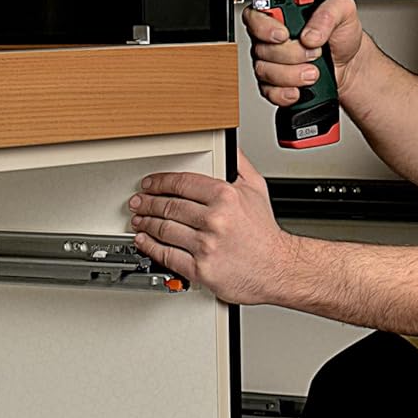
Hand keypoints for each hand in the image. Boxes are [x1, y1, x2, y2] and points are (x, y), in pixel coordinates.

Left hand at [129, 150, 299, 303]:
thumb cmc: (265, 233)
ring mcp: (206, 245)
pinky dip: (151, 247)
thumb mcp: (257, 189)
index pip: (182, 183)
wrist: (277, 268)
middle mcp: (215, 219)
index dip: (160, 182)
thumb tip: (228, 148)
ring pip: (164, 229)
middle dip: (148, 202)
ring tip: (140, 220)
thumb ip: (240, 165)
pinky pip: (167, 255)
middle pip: (169, 206)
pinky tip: (145, 241)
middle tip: (139, 201)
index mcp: (226, 196)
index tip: (150, 184)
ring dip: (146, 223)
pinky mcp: (201, 268)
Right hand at [243, 0, 363, 107]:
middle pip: (262, 48)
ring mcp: (271, 61)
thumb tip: (310, 34)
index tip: (284, 35)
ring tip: (313, 72)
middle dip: (291, 54)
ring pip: (264, 71)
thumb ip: (328, 13)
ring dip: (291, 75)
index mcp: (281, 14)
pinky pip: (269, 91)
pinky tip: (298, 90)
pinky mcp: (275, 83)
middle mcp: (270, 37)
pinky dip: (284, 93)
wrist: (351, 63)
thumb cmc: (342, 35)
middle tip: (314, 53)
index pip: (255, 16)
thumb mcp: (344, 10)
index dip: (265, 28)